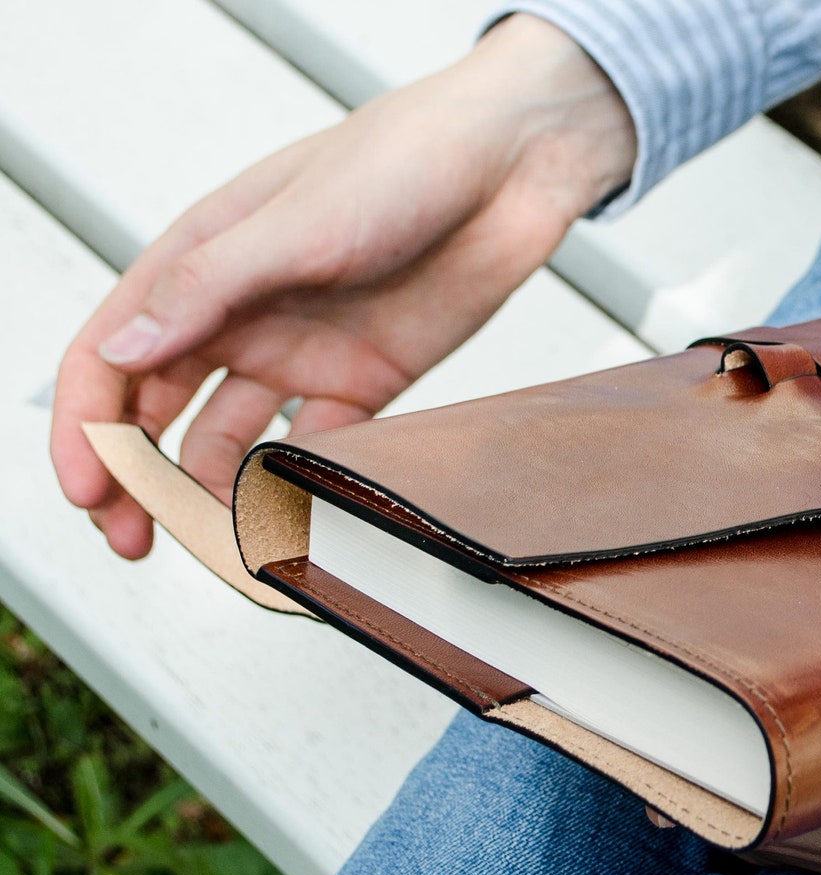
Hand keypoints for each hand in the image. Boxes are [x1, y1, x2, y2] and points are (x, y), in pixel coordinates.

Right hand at [50, 14, 634, 558]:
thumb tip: (121, 351)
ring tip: (212, 538)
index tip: (87, 491)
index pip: (111, 354)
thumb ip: (206, 289)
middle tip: (130, 539)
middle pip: (158, 409)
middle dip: (135, 476)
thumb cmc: (402, 162)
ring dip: (209, 488)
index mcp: (199, 265)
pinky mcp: (365, 380)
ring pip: (229, 439)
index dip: (85, 427)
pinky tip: (293, 510)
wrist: (509, 167)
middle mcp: (240, 315)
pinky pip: (317, 446)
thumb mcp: (295, 223)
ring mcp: (301, 352)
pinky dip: (299, 482)